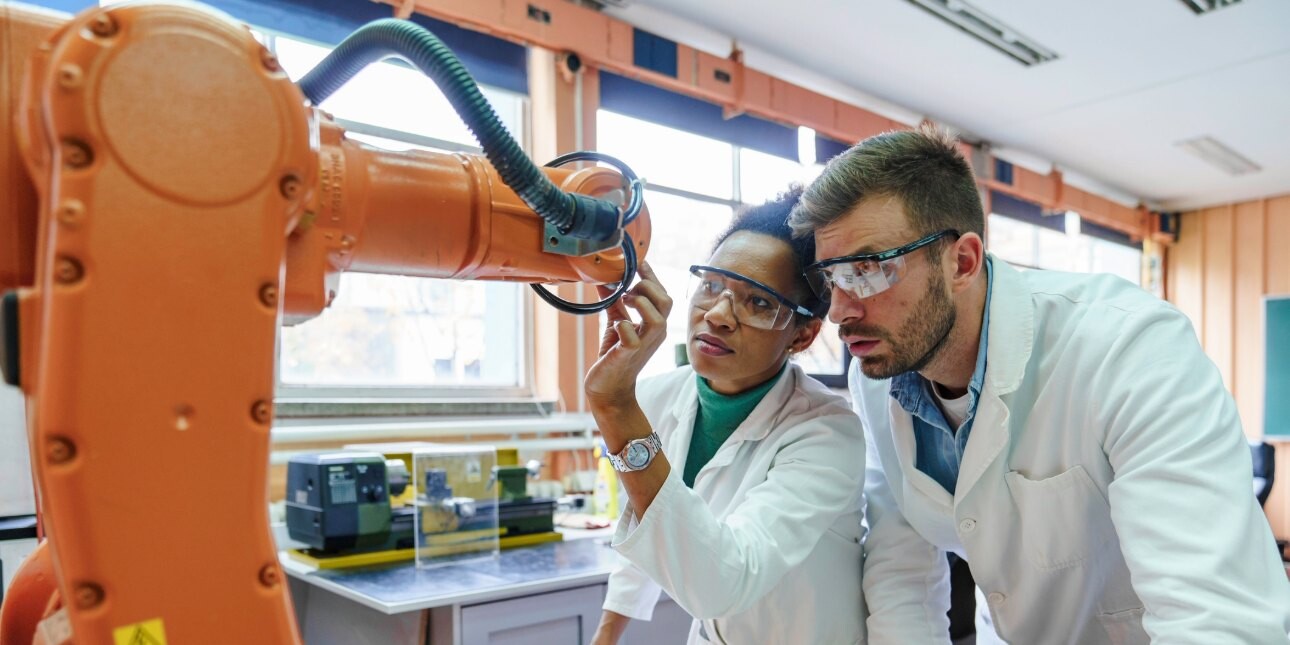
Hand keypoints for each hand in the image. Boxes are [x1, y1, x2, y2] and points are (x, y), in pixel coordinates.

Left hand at [584, 262, 672, 409]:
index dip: (652, 277)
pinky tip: (615, 325)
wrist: (609, 389)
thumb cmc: (615, 357)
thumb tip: (604, 280)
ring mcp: (644, 345)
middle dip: (647, 286)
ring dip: (639, 302)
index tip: (639, 263)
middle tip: (626, 288)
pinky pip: (631, 336)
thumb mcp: (617, 323)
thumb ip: (614, 302)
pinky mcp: (628, 355)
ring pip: (657, 317)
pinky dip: (622, 325)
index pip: (664, 295)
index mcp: (655, 325)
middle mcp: (655, 334)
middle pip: (666, 302)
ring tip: (624, 300)